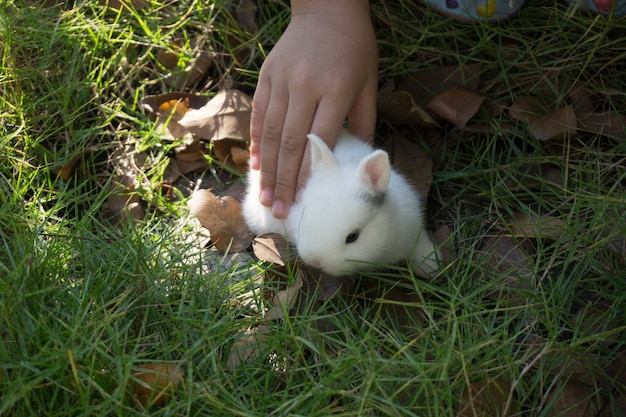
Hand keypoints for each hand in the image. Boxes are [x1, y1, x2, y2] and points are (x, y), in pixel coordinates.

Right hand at [249, 0, 377, 217]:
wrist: (327, 7)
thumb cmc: (354, 47)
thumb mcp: (369, 82)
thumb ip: (364, 120)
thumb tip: (363, 159)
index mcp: (336, 89)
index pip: (320, 141)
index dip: (309, 175)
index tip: (304, 202)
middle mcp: (306, 86)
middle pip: (291, 143)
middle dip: (285, 182)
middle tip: (280, 211)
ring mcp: (283, 80)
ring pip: (272, 132)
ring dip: (268, 170)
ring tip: (265, 197)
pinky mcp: (267, 75)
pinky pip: (260, 114)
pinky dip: (257, 142)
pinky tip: (255, 165)